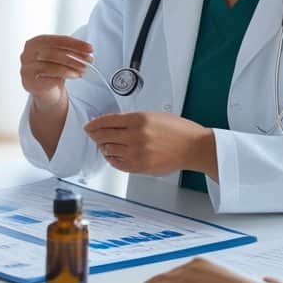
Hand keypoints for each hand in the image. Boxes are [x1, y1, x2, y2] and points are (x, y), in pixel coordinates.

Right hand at [20, 34, 94, 109]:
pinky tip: (75, 76)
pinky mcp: (29, 81)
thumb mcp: (59, 56)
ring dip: (71, 67)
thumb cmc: (51, 69)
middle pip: (53, 52)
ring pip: (52, 65)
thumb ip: (69, 50)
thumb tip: (87, 49)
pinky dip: (65, 76)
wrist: (43, 90)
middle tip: (89, 60)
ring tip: (83, 69)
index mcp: (35, 43)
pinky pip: (49, 77)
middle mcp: (27, 54)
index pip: (56, 40)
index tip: (89, 48)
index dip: (75, 43)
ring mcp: (26, 68)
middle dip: (74, 56)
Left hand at [84, 111, 216, 176]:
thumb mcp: (153, 116)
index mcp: (139, 119)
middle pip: (104, 136)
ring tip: (104, 144)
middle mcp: (136, 136)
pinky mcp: (140, 166)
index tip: (89, 125)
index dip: (94, 123)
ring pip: (109, 150)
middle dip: (95, 135)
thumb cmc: (177, 130)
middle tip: (93, 134)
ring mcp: (137, 153)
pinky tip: (112, 155)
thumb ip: (131, 119)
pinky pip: (117, 163)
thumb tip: (112, 124)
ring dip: (103, 147)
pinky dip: (111, 159)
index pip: (107, 121)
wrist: (193, 147)